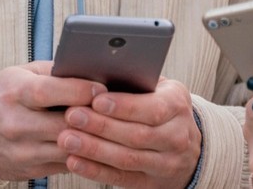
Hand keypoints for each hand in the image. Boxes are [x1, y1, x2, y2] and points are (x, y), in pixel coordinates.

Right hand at [0, 61, 105, 180]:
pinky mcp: (29, 170)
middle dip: (94, 117)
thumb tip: (90, 70)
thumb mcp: (20, 74)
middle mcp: (15, 123)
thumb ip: (53, 71)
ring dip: (93, 139)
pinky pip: (66, 164)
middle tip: (114, 109)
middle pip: (65, 124)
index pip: (51, 92)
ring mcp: (22, 151)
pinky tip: (95, 143)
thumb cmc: (0, 96)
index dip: (81, 90)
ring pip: (69, 149)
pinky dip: (83, 154)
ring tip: (110, 127)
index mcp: (14, 92)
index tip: (103, 88)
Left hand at [56, 77, 202, 186]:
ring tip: (67, 139)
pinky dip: (95, 170)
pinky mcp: (151, 184)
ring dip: (94, 149)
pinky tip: (74, 161)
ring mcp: (166, 164)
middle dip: (101, 126)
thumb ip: (135, 83)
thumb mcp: (158, 90)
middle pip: (137, 135)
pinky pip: (121, 178)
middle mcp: (177, 136)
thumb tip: (97, 74)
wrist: (186, 147)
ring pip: (127, 159)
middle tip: (71, 116)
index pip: (153, 108)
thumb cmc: (159, 106)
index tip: (96, 100)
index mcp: (177, 105)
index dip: (124, 106)